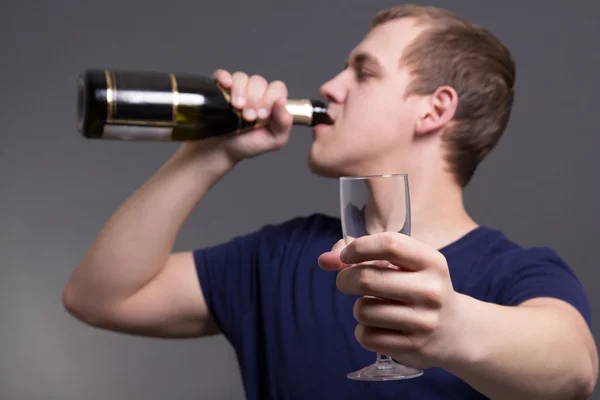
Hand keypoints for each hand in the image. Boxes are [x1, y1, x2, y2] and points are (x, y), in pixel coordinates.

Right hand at [209, 69, 292, 162]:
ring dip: (240, 92)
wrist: (224, 151)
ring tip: (237, 108)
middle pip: (258, 82)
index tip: (262, 115)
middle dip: (254, 100)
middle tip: (249, 117)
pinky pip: (222, 74)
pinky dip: (224, 77)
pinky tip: (226, 85)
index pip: (277, 88)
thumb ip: (284, 123)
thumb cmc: (249, 144)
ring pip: (241, 77)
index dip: (271, 98)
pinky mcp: (220, 88)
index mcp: (272, 102)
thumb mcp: (274, 140)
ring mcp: (237, 89)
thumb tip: (282, 102)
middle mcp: (255, 93)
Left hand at [318, 233, 465, 368]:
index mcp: (432, 262)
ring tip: (372, 307)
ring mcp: (423, 322)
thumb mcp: (406, 265)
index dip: (359, 247)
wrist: (457, 331)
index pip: (389, 244)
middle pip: (367, 279)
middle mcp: (431, 291)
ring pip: (363, 310)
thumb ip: (365, 255)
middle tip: (345, 282)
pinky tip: (378, 327)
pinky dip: (363, 331)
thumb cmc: (420, 288)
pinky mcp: (413, 348)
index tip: (346, 256)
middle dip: (345, 279)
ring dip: (358, 308)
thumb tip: (324, 260)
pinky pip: (367, 336)